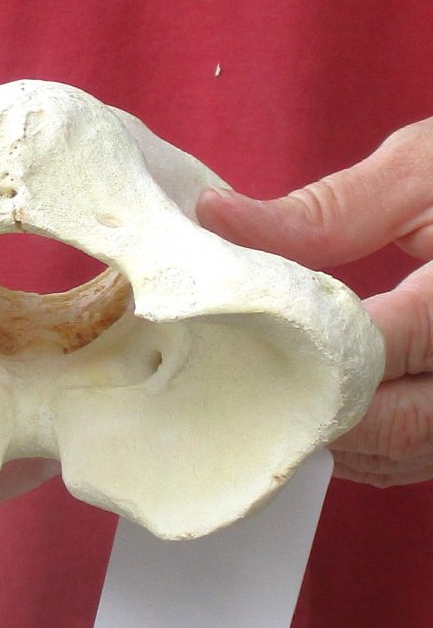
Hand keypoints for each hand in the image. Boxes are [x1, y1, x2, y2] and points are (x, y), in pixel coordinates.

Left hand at [196, 118, 432, 486]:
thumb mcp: (423, 171)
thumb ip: (322, 211)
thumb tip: (215, 217)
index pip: (368, 352)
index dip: (289, 355)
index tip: (223, 342)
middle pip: (386, 424)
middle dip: (304, 408)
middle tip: (233, 377)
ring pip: (400, 454)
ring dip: (331, 434)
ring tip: (266, 391)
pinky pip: (418, 455)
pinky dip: (365, 441)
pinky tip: (324, 406)